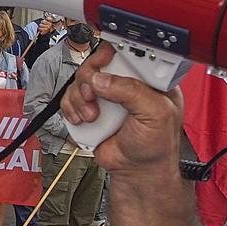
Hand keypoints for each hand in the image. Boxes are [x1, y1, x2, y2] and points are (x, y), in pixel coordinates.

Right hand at [59, 44, 184, 173]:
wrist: (137, 172)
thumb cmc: (156, 147)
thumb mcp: (156, 114)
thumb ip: (132, 92)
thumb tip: (101, 80)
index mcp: (148, 80)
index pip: (128, 53)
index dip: (113, 53)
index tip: (105, 61)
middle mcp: (125, 84)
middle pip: (97, 63)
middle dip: (90, 78)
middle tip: (94, 94)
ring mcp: (106, 97)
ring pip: (79, 80)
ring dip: (79, 97)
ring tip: (92, 115)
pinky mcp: (90, 109)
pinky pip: (70, 98)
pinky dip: (70, 108)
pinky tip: (83, 119)